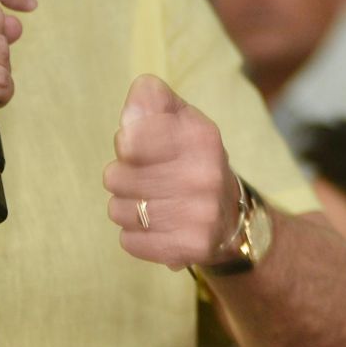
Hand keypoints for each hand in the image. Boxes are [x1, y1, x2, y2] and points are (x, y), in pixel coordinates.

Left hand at [104, 75, 239, 270]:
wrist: (230, 216)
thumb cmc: (192, 159)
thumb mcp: (179, 118)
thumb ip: (151, 100)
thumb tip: (134, 104)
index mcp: (201, 137)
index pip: (129, 139)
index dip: (125, 143)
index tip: (137, 147)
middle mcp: (205, 174)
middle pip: (115, 177)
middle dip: (120, 177)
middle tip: (142, 179)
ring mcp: (201, 214)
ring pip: (118, 211)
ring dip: (125, 207)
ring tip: (148, 203)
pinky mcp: (191, 246)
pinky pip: (130, 241)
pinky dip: (135, 236)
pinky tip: (155, 227)